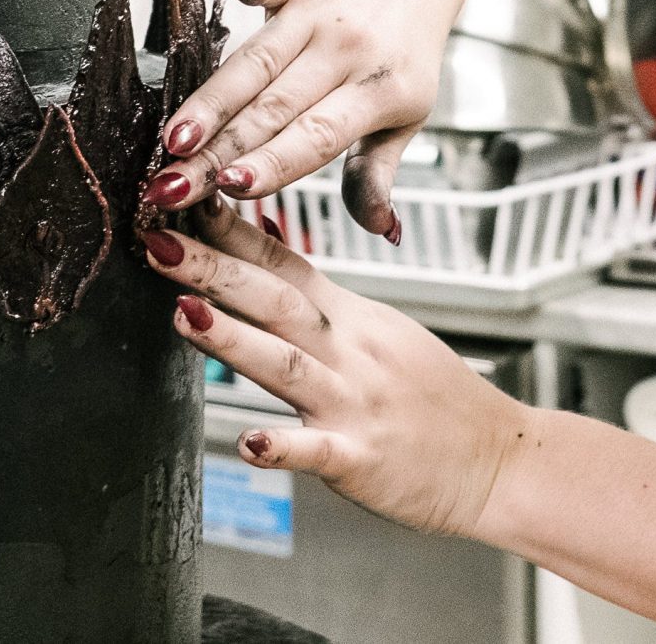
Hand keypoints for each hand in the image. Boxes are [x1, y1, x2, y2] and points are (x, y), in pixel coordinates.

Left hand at [149, 201, 526, 536]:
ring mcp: (355, 404)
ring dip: (235, 340)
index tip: (183, 196)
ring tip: (185, 314)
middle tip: (157, 241)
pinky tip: (252, 442)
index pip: (283, 259)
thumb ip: (315, 292)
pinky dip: (285, 446)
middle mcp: (350, 352)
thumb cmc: (432, 397)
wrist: (499, 459)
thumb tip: (263, 237)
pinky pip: (319, 451)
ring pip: (288, 365)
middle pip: (276, 300)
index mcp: (351, 317)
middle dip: (213, 269)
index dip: (228, 228)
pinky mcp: (363, 459)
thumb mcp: (378, 328)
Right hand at [151, 0, 472, 234]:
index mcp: (381, 93)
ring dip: (214, 96)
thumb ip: (377, 170)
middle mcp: (350, 50)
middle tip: (170, 184)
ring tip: (173, 135)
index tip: (230, 190)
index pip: (317, 137)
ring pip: (258, 59)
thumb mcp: (406, 114)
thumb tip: (381, 231)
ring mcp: (324, 8)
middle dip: (218, 151)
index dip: (273, 163)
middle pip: (274, 106)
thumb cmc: (401, 49)